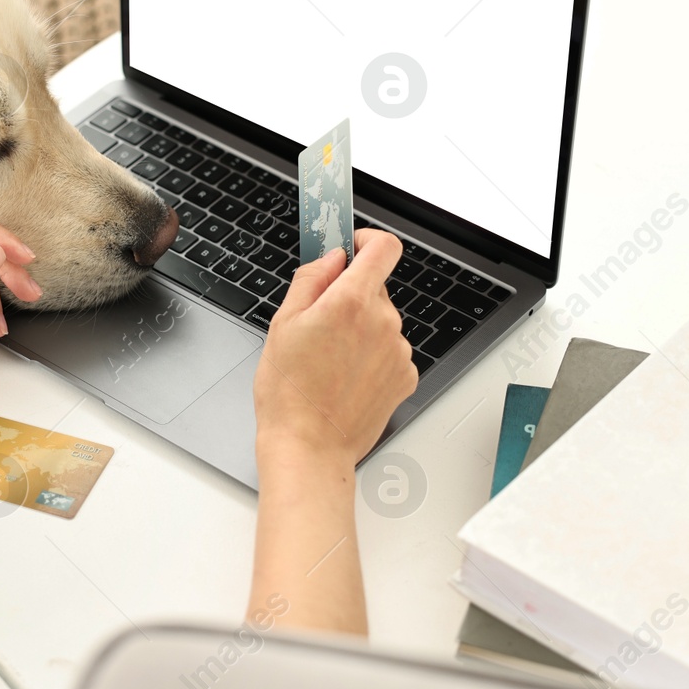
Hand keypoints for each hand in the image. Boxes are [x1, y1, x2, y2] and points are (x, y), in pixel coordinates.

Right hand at [252, 230, 417, 477]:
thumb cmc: (289, 394)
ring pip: (381, 322)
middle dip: (349, 297)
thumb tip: (332, 257)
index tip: (353, 247)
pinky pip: (390, 351)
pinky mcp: (405, 376)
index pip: (383, 247)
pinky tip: (345, 378)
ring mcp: (398, 351)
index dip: (367, 241)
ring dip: (360, 330)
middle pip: (375, 288)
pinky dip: (371, 357)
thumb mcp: (283, 324)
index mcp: (351, 302)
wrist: (309, 447)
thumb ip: (311, 279)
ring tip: (329, 362)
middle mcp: (383, 322)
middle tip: (319, 325)